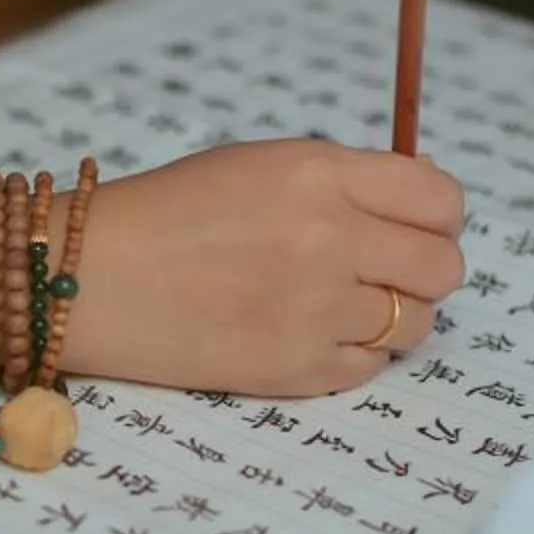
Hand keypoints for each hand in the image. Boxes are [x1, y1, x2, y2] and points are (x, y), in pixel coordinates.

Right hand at [58, 140, 465, 397]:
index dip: (438, 217)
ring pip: (415, 323)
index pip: (440, 199)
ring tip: (338, 305)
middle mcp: (328, 239)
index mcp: (318, 174)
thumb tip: (430, 209)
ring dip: (391, 316)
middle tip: (383, 272)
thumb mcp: (261, 164)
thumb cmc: (171, 214)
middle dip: (423, 270)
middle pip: (443, 267)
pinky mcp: (297, 369)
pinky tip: (306, 333)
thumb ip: (346, 181)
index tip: (417, 227)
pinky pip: (370, 368)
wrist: (91, 278)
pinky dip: (351, 355)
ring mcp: (316, 310)